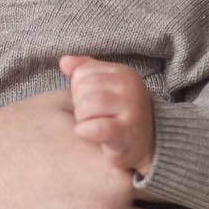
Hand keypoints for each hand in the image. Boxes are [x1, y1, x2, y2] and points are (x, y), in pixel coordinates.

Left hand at [62, 54, 153, 174]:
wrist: (143, 146)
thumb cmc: (118, 114)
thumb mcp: (105, 87)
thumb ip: (85, 70)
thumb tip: (64, 61)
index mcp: (124, 73)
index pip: (82, 72)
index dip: (79, 89)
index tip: (94, 102)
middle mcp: (130, 87)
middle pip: (83, 89)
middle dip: (80, 105)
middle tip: (95, 117)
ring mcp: (131, 110)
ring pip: (86, 107)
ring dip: (83, 120)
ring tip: (96, 126)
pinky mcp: (126, 133)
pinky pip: (97, 128)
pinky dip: (86, 130)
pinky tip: (87, 133)